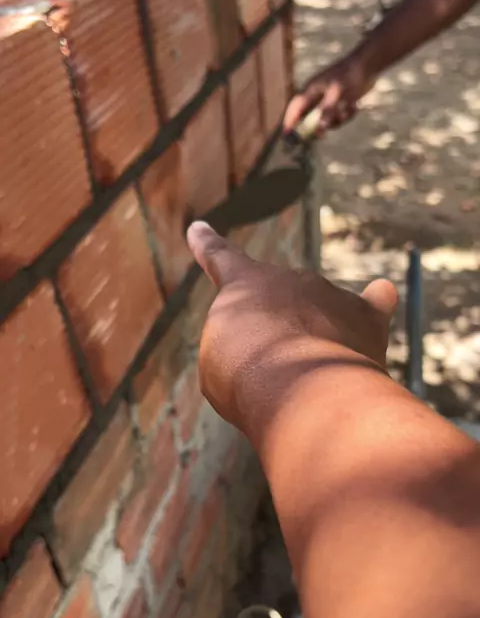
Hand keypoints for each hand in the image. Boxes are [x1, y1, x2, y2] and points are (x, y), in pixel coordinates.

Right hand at [187, 222, 396, 442]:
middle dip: (276, 335)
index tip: (199, 228)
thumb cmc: (248, 379)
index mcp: (243, 283)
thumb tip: (282, 352)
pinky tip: (383, 295)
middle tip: (271, 375)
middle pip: (280, 302)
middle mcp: (289, 278)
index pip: (221, 258)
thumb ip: (243, 349)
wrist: (301, 389)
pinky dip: (375, 304)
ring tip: (309, 379)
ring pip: (321, 311)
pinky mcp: (365, 318)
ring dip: (314, 341)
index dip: (208, 246)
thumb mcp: (221, 367)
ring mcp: (330, 294)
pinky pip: (372, 304)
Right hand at [283, 53, 374, 136]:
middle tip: (321, 136)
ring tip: (348, 110)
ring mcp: (328, 101)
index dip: (289, 120)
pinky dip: (346, 115)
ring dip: (337, 121)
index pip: (295, 107)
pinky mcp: (339, 104)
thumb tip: (320, 128)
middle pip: (308, 118)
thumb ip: (328, 110)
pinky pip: (338, 118)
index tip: (287, 134)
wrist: (369, 65)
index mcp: (311, 90)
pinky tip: (355, 106)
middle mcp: (317, 96)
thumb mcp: (337, 92)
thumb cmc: (349, 74)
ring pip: (325, 121)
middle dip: (316, 127)